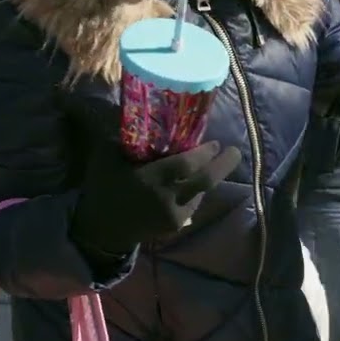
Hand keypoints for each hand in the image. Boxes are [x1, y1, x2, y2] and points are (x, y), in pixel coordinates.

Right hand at [72, 140, 240, 255]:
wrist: (103, 228)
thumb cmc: (104, 186)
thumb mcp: (105, 158)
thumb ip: (123, 138)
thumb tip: (140, 112)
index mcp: (149, 179)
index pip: (186, 165)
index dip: (204, 153)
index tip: (215, 142)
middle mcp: (167, 197)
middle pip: (206, 181)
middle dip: (224, 165)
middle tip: (235, 151)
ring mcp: (174, 213)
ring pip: (203, 191)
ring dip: (210, 175)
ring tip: (216, 162)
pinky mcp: (177, 224)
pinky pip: (194, 202)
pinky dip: (197, 189)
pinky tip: (195, 180)